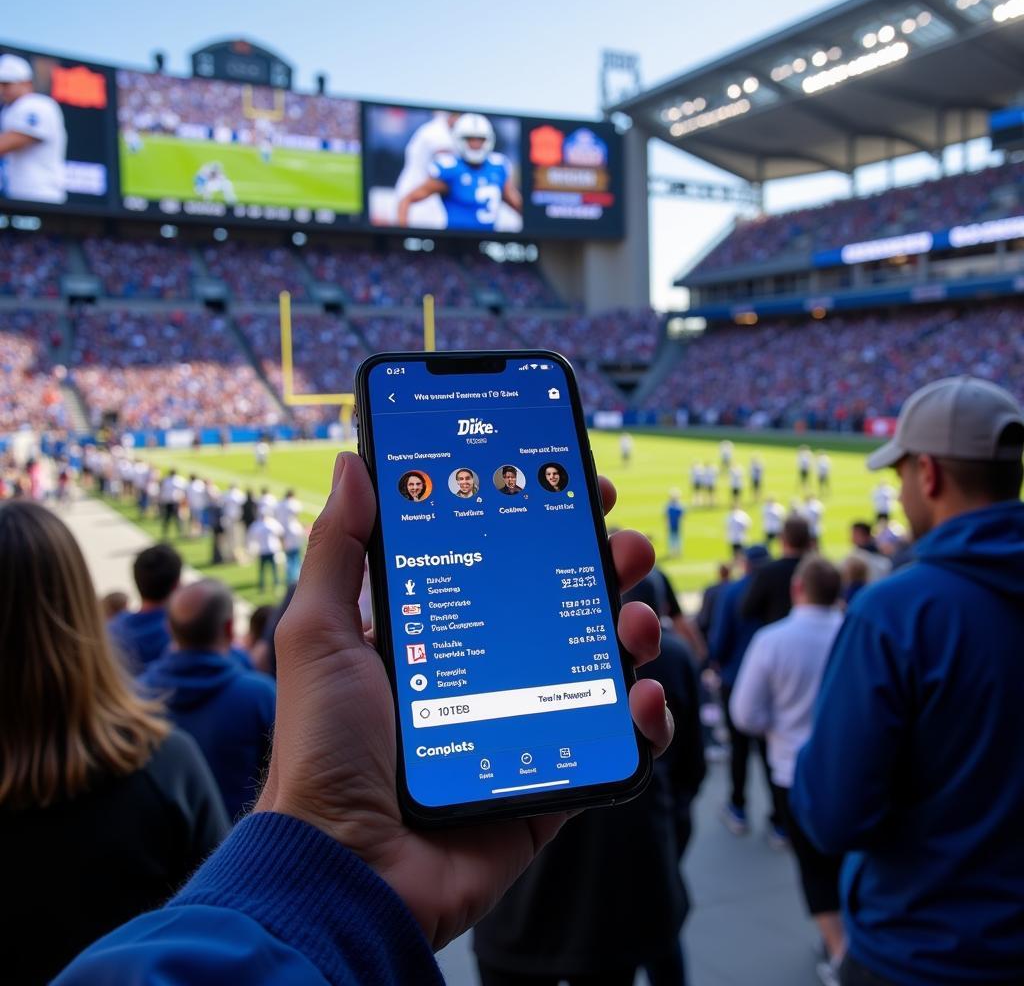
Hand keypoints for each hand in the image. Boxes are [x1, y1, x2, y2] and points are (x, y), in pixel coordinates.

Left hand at [257, 453, 670, 949]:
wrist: (347, 865)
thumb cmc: (326, 747)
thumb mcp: (320, 634)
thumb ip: (338, 550)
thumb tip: (354, 466)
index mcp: (442, 632)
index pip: (507, 562)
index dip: (547, 523)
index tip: (579, 487)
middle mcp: (490, 672)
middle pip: (566, 606)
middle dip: (607, 568)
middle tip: (625, 547)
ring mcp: (526, 723)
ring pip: (600, 666)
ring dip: (633, 631)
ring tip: (634, 619)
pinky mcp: (553, 781)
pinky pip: (614, 745)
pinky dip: (645, 721)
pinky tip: (643, 698)